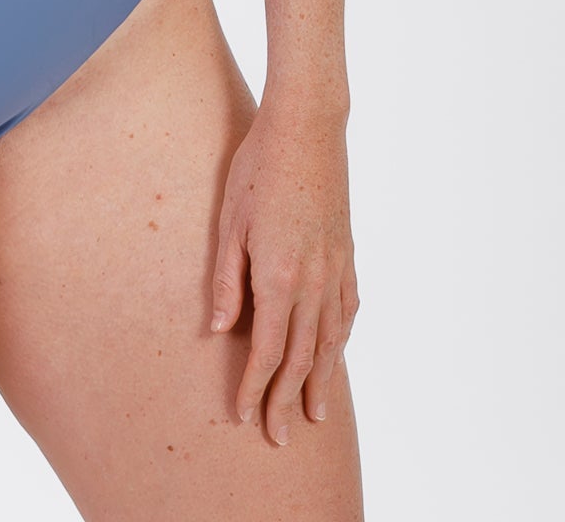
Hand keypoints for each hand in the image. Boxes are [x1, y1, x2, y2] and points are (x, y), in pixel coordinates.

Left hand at [208, 97, 359, 443]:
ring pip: (330, 341)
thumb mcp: (229, 221)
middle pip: (301, 357)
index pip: (267, 351)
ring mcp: (335, 269)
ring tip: (316, 414)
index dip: (256, 389)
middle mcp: (313, 281)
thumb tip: (217, 331)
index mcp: (278, 276)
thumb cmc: (258, 166)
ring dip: (321, 381)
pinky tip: (336, 354)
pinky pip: (347, 310)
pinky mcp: (346, 253)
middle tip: (280, 437)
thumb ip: (225, 280)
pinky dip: (341, 340)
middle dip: (288, 400)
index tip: (245, 417)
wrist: (307, 126)